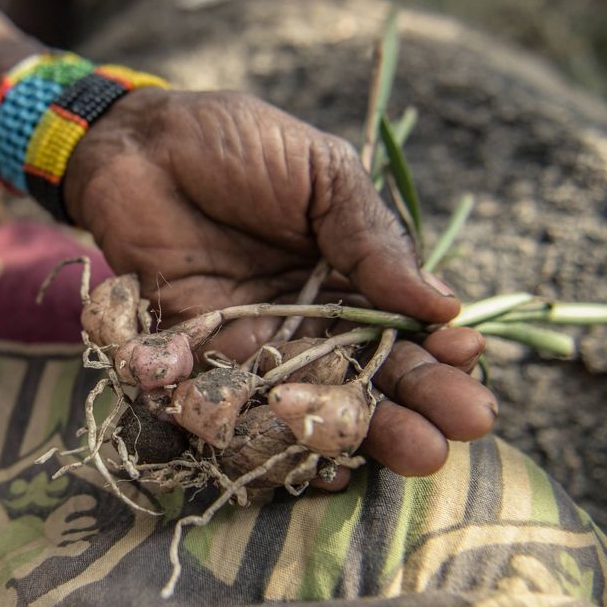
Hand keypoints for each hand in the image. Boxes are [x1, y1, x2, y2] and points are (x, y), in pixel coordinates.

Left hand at [65, 88, 496, 476]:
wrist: (139, 146)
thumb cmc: (236, 146)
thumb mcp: (323, 177)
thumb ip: (373, 240)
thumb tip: (444, 305)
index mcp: (350, 273)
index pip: (404, 325)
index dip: (438, 348)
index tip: (467, 360)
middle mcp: (310, 319)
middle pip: (370, 374)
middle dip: (417, 404)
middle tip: (458, 432)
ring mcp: (259, 344)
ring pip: (317, 401)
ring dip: (366, 431)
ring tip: (413, 453)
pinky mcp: (204, 360)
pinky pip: (244, 407)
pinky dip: (278, 436)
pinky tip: (324, 461)